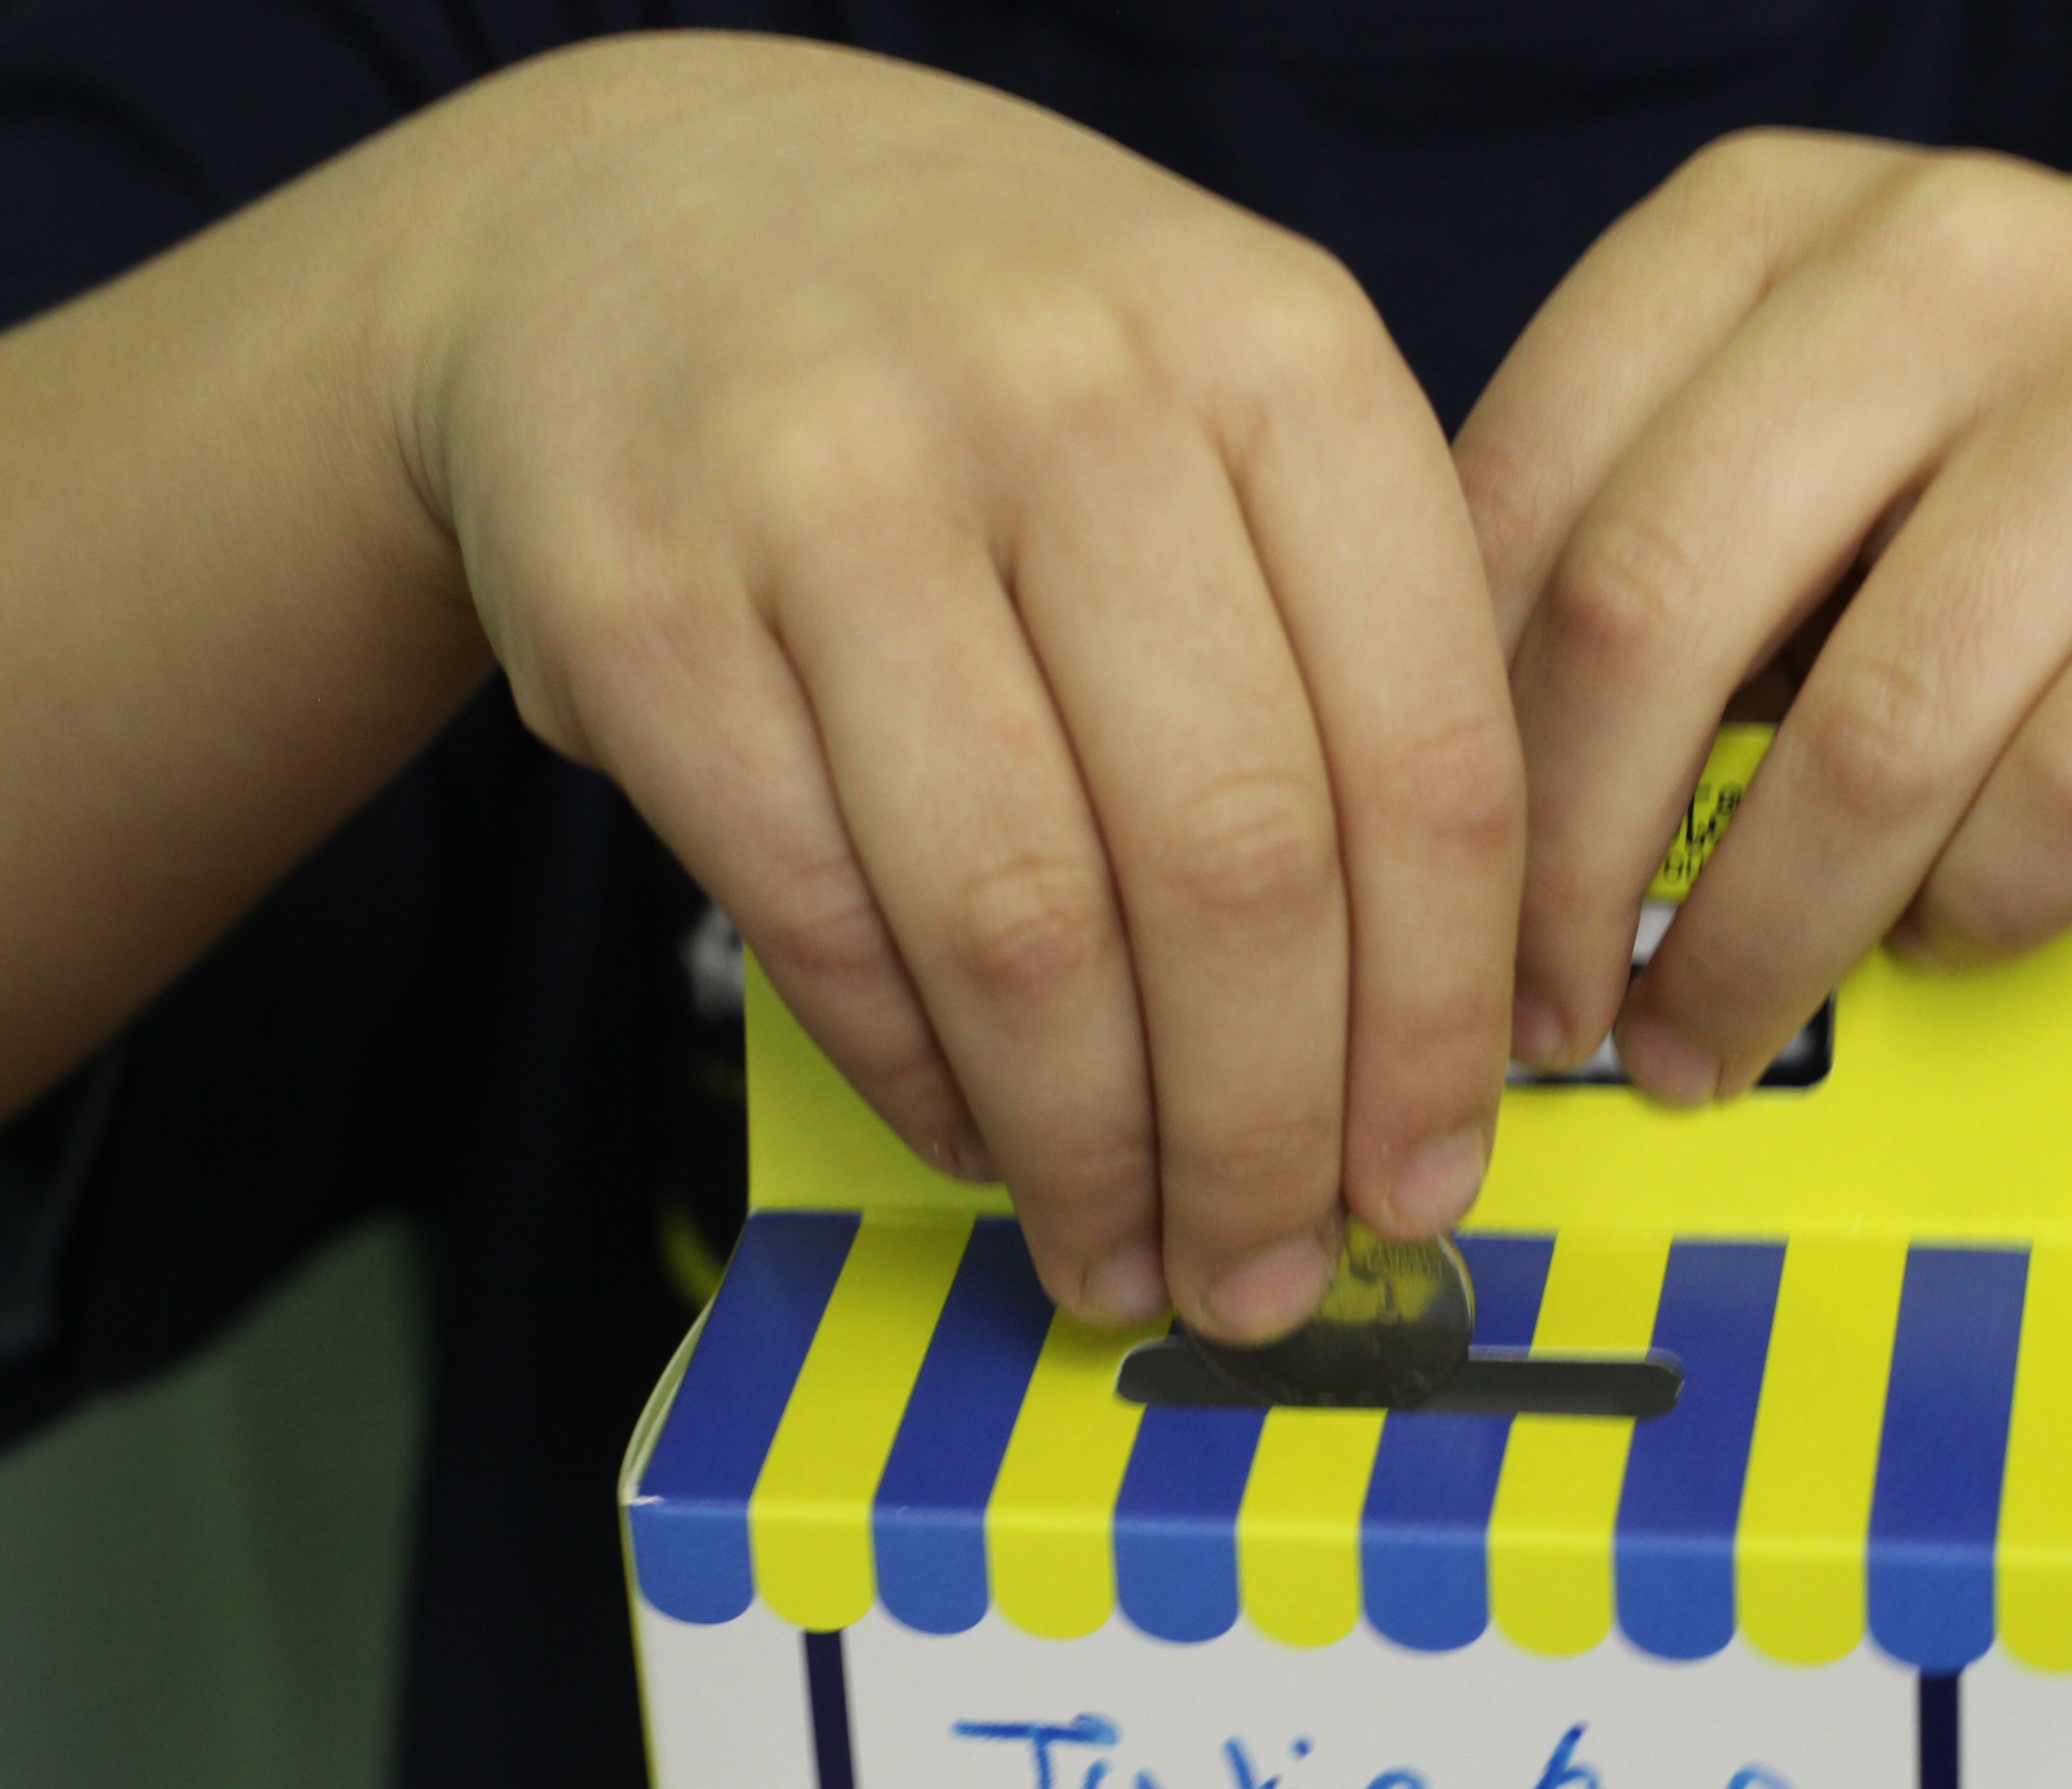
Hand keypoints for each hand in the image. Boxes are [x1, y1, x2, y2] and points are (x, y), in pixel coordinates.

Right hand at [399, 38, 1521, 1336]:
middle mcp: (1068, 396)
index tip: (1430, 1183)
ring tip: (1127, 1263)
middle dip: (1266, 1135)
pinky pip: (826, 921)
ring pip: (1022, 926)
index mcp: (1276, 354)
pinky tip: (983, 1142)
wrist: (634, 226)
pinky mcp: (645, 605)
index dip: (1436, 1027)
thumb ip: (1354, 668)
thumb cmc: (998, 378)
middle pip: (1234, 868)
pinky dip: (923, 1079)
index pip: (1425, 761)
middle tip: (1272, 1279)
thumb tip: (1437, 1046)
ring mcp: (834, 489)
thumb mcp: (1224, 419)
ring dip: (1093, 1151)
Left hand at [1457, 134, 2071, 1100]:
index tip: (1441, 920)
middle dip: (1573, 867)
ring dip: (1765, 940)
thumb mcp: (1794, 458)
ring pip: (1878, 734)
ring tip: (1713, 1030)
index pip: (1526, 494)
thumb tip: (1462, 857)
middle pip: (1660, 602)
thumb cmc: (1995, 492)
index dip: (1455, 747)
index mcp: (1761, 218)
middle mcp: (1951, 253)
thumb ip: (1632, 571)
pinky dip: (1974, 913)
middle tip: (1552, 1025)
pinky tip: (1935, 937)